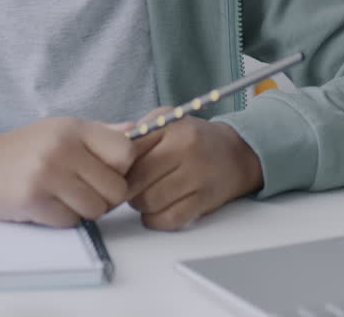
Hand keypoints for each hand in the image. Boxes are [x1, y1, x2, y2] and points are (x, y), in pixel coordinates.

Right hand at [0, 116, 137, 227]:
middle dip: (105, 197)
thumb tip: (136, 130)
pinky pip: (70, 221)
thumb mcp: (59, 130)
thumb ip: (99, 133)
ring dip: (83, 210)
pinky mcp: (32, 199)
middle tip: (83, 191)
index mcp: (73, 127)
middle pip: (115, 188)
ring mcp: (47, 173)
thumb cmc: (23, 150)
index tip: (106, 172)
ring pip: (95, 209)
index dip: (122, 169)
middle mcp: (62, 147)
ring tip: (63, 197)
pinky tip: (46, 205)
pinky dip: (62, 219)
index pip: (126, 152)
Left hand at [125, 106, 263, 230]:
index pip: (128, 151)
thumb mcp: (167, 122)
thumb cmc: (194, 139)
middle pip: (136, 180)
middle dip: (125, 189)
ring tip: (145, 196)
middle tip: (127, 188)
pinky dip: (156, 220)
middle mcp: (186, 148)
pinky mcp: (205, 199)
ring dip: (141, 205)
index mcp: (171, 126)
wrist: (238, 153)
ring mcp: (198, 175)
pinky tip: (157, 211)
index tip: (112, 173)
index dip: (115, 167)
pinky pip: (169, 219)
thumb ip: (137, 135)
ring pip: (149, 201)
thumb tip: (105, 157)